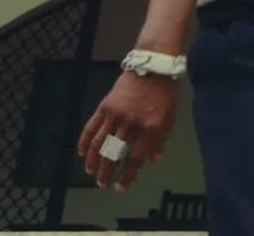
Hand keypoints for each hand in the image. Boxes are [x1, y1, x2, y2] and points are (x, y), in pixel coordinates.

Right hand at [76, 71, 178, 190]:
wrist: (153, 66)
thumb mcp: (170, 117)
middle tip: (103, 184)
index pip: (135, 159)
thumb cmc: (165, 92)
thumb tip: (152, 161)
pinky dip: (85, 141)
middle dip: (107, 172)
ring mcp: (116, 114)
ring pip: (99, 143)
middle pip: (114, 154)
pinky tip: (83, 153)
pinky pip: (91, 127)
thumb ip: (161, 140)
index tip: (121, 187)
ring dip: (94, 161)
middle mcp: (131, 123)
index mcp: (150, 128)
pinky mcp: (105, 106)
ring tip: (92, 172)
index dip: (127, 176)